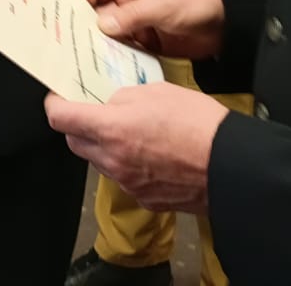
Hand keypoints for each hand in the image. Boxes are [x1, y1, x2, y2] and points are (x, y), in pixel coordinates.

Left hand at [45, 83, 227, 212]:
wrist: (234, 166)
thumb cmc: (199, 124)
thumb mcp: (156, 92)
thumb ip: (123, 98)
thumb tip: (110, 104)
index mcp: (111, 129)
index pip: (60, 119)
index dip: (56, 104)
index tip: (60, 98)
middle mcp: (113, 160)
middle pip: (75, 142)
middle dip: (78, 126)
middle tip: (94, 112)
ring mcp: (128, 183)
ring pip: (98, 161)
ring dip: (103, 146)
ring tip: (129, 132)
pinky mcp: (146, 199)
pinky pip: (123, 179)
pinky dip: (126, 165)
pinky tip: (148, 154)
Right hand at [77, 0, 225, 59]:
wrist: (227, 26)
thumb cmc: (196, 2)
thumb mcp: (164, 4)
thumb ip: (133, 14)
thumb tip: (101, 25)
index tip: (71, 17)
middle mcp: (125, 1)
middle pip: (93, 11)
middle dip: (84, 25)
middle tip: (71, 44)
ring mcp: (133, 23)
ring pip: (105, 33)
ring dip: (98, 44)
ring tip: (86, 60)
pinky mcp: (142, 43)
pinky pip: (121, 49)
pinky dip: (114, 57)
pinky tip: (107, 67)